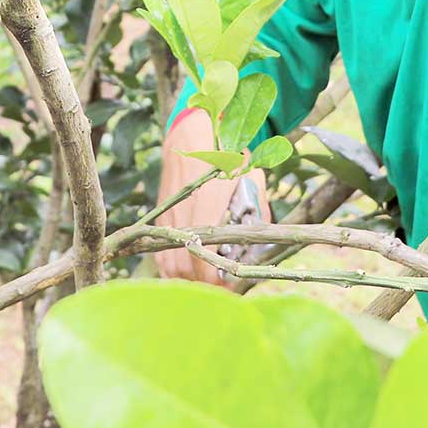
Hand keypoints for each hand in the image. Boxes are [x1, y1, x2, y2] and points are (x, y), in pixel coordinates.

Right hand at [152, 110, 272, 284]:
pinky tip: (188, 272)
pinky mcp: (160, 220)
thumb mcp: (251, 176)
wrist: (190, 136)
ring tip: (207, 285)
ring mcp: (168, 219)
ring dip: (188, 280)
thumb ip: (259, 207)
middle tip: (223, 290)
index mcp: (207, 206)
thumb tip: (268, 237)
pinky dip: (172, 270)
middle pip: (184, 270)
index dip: (215, 280)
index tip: (229, 287)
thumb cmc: (226, 156)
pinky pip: (160, 255)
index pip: (203, 257)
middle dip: (203, 285)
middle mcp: (183, 217)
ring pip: (170, 267)